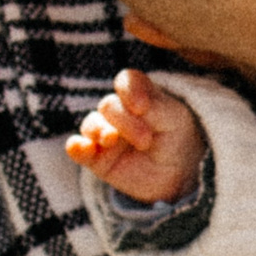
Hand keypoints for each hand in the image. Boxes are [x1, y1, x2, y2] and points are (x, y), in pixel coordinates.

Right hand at [64, 70, 205, 204]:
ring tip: (111, 140)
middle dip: (124, 121)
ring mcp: (105, 133)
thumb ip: (154, 106)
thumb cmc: (176, 137)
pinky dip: (76, 147)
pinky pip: (78, 148)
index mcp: (137, 94)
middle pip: (109, 106)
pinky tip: (82, 148)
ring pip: (91, 124)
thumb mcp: (174, 119)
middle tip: (145, 140)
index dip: (129, 91)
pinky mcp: (96, 157)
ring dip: (99, 131)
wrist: (178, 172)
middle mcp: (117, 111)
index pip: (126, 82)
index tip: (141, 107)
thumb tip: (129, 102)